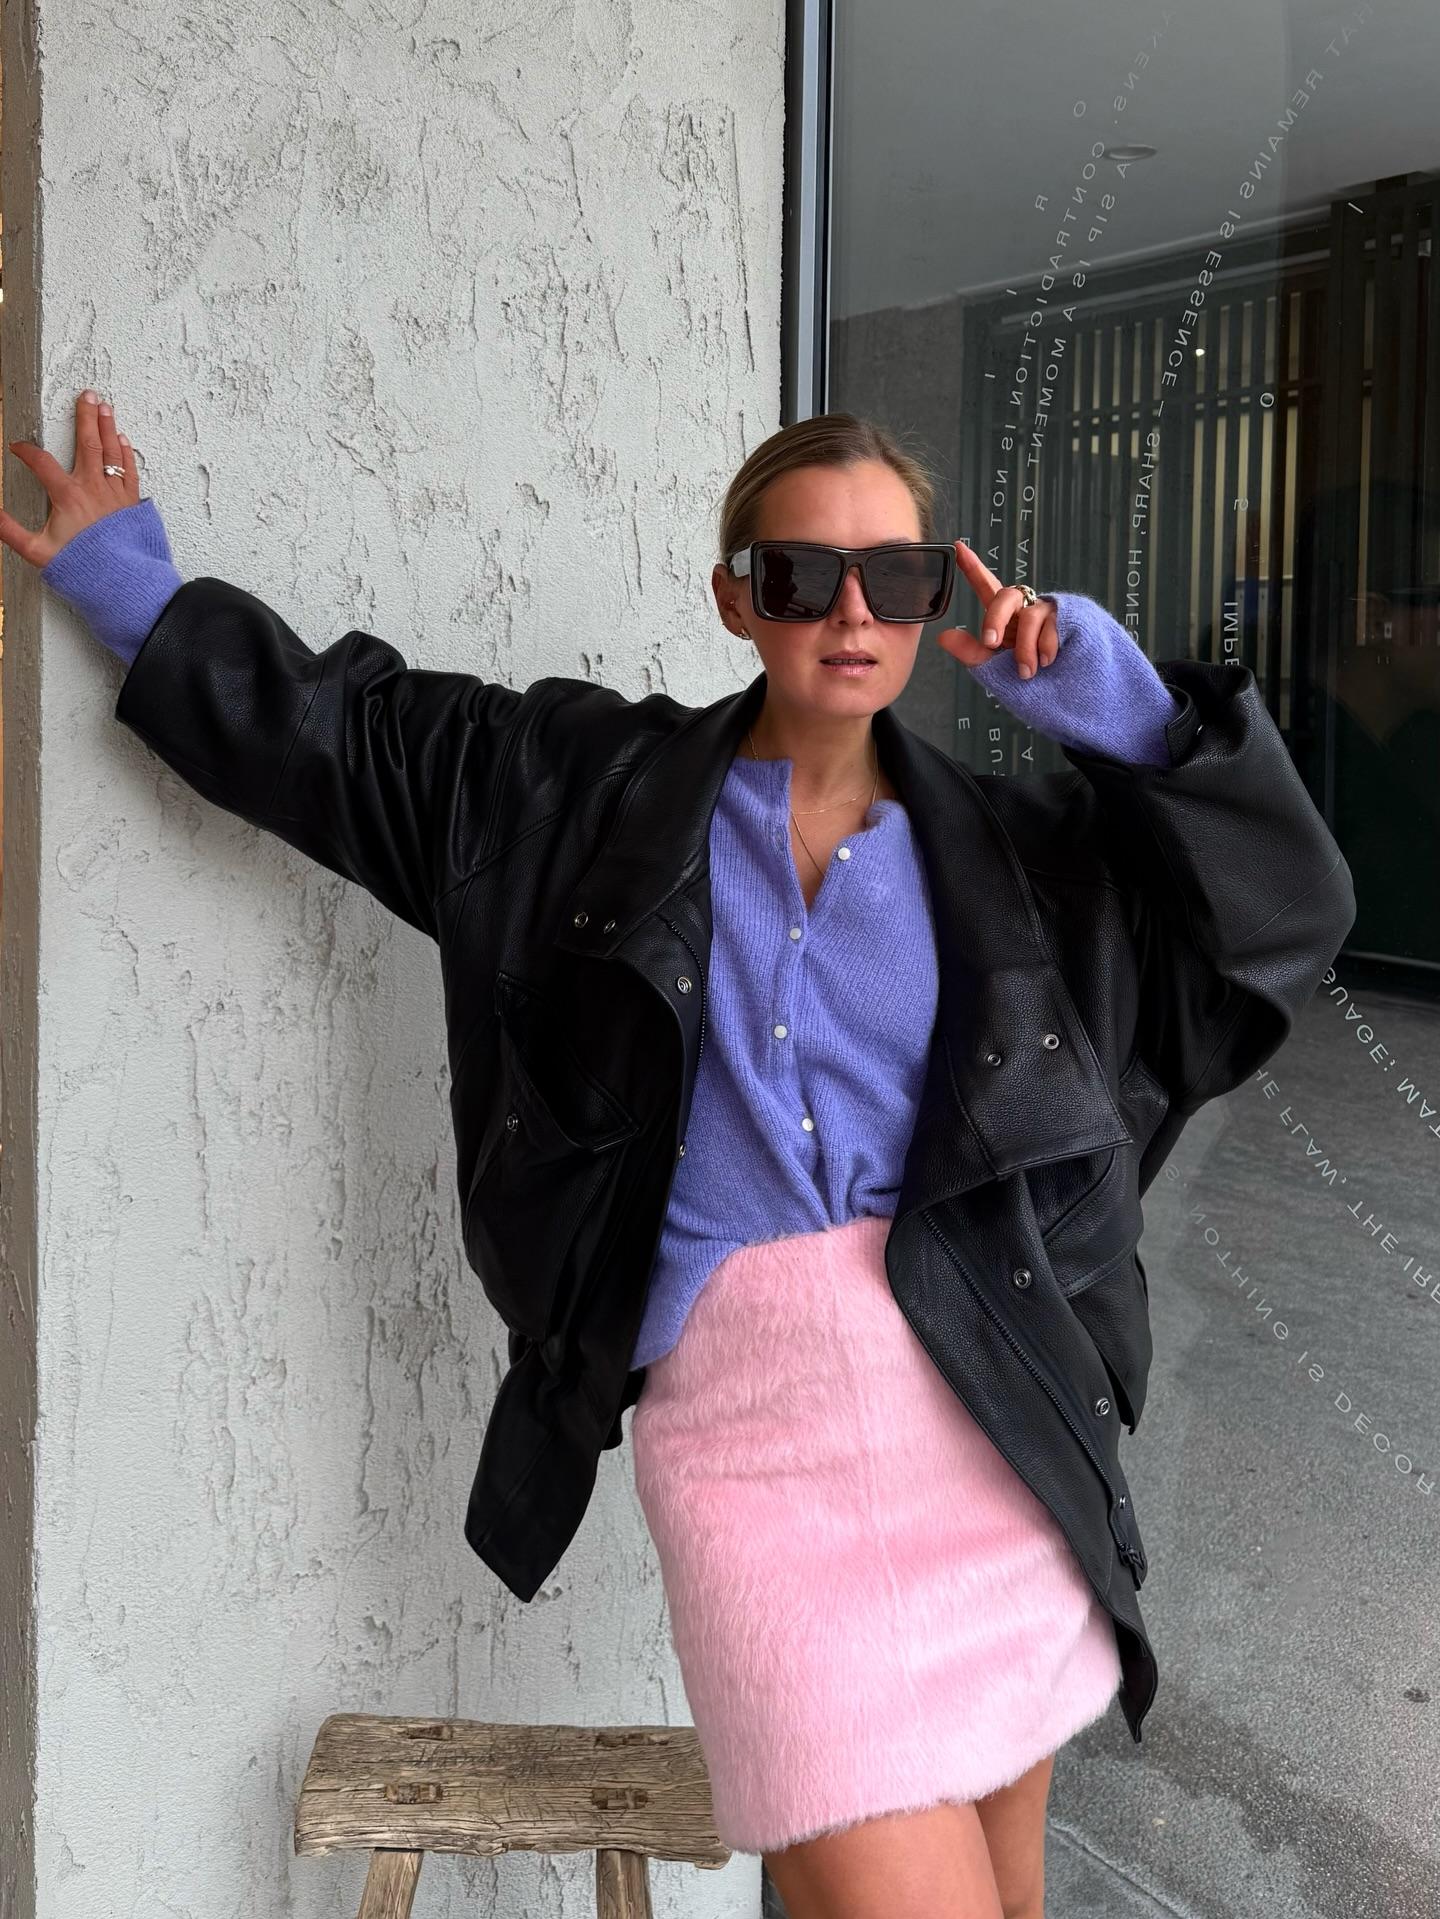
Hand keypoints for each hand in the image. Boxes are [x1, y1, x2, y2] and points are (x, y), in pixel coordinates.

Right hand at [0, 388, 141, 569]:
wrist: (122, 583)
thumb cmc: (84, 568)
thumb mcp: (38, 551)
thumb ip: (10, 530)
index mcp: (68, 495)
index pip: (41, 463)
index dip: (25, 452)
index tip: (18, 447)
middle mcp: (94, 488)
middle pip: (87, 443)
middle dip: (84, 416)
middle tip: (86, 395)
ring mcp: (115, 493)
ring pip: (111, 451)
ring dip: (107, 427)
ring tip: (105, 407)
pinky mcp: (132, 503)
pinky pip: (129, 469)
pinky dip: (125, 452)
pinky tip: (122, 439)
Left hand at [935, 538, 1059, 680]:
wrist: (1065, 695)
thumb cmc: (1030, 682)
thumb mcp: (995, 669)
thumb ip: (971, 652)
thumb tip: (943, 636)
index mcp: (1006, 618)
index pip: (987, 588)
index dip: (973, 568)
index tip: (957, 547)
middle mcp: (1025, 609)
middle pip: (1006, 596)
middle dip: (996, 618)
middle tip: (991, 642)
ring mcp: (1048, 612)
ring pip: (1029, 617)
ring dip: (1025, 649)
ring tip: (1027, 671)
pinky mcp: (1068, 617)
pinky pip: (1052, 625)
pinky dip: (1046, 648)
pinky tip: (1049, 661)